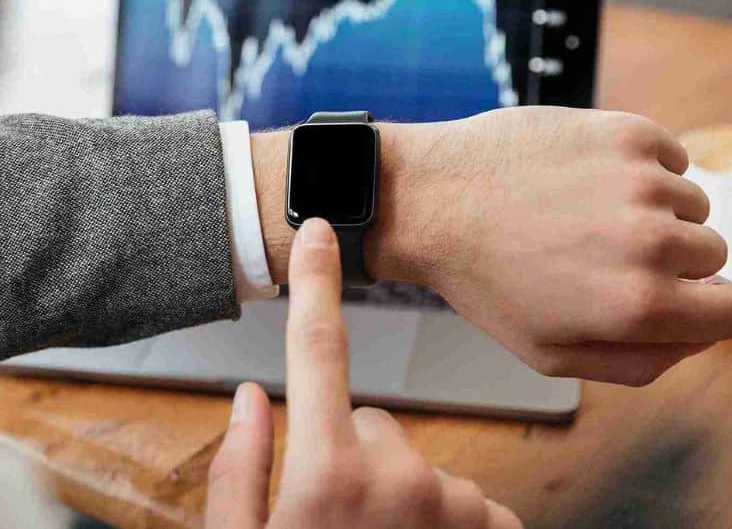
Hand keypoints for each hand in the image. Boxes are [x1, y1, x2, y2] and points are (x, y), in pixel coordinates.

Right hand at [206, 218, 520, 527]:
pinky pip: (462, 496)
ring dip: (396, 493)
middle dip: (351, 456)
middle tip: (332, 517)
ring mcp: (453, 502)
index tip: (320, 234)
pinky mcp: (492, 526)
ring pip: (412, 461)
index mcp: (329, 473)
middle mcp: (399, 477)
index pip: (317, 349)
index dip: (316, 283)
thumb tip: (250, 400)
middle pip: (370, 422)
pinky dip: (443, 519)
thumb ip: (239, 470)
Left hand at [252, 107, 731, 385]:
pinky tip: (584, 179)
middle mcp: (653, 242)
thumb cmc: (486, 281)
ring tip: (582, 215)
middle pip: (714, 255)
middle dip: (671, 260)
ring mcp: (642, 180)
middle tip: (601, 254)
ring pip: (691, 203)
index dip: (708, 307)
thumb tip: (700, 334)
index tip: (675, 297)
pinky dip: (640, 169)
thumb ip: (643, 360)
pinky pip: (669, 158)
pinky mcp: (626, 131)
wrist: (431, 199)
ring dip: (653, 211)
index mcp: (640, 307)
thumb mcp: (553, 354)